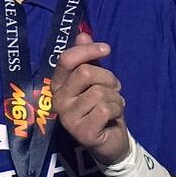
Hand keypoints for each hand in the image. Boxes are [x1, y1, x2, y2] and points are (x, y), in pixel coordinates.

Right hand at [54, 27, 129, 164]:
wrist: (111, 142)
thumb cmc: (102, 108)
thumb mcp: (97, 80)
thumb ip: (88, 59)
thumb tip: (82, 35)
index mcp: (59, 85)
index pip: (66, 60)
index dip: (87, 50)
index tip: (107, 48)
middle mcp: (59, 100)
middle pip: (85, 73)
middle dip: (108, 78)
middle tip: (114, 89)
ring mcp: (68, 118)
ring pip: (99, 92)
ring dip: (115, 98)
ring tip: (113, 105)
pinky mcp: (82, 132)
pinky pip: (105, 109)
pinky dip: (117, 110)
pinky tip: (113, 117)